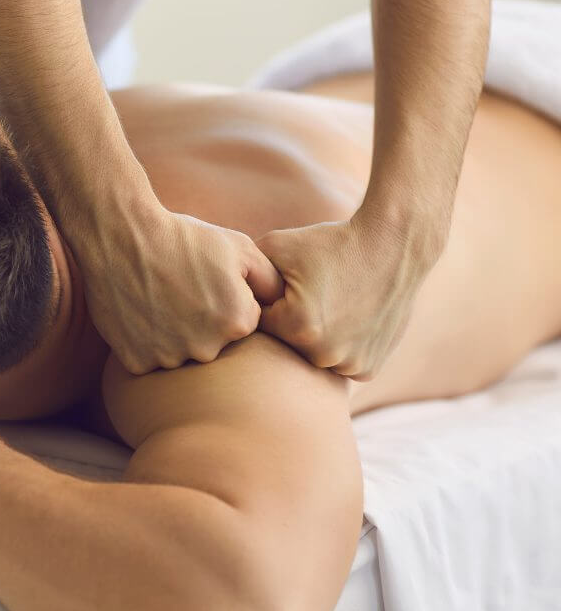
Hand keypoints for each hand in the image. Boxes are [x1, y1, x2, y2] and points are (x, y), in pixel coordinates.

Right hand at [81, 208, 283, 373]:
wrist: (121, 236)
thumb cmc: (183, 237)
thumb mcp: (239, 247)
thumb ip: (271, 280)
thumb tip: (284, 305)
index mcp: (238, 322)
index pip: (241, 324)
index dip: (224, 301)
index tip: (204, 283)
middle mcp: (207, 348)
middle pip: (212, 344)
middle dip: (200, 322)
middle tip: (179, 290)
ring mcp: (169, 358)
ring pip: (179, 355)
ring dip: (172, 335)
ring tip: (158, 299)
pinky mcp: (137, 362)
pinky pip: (149, 360)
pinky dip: (145, 343)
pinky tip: (139, 313)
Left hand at [255, 215, 439, 379]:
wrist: (393, 243)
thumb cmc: (329, 242)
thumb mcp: (276, 246)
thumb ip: (241, 272)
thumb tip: (216, 294)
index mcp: (296, 328)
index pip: (260, 327)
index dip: (268, 305)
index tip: (284, 288)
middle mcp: (323, 354)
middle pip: (284, 348)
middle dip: (289, 326)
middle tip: (312, 296)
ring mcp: (349, 365)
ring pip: (311, 360)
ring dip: (313, 342)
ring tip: (330, 307)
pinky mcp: (369, 368)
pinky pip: (338, 366)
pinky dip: (337, 350)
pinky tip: (345, 321)